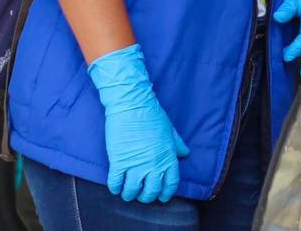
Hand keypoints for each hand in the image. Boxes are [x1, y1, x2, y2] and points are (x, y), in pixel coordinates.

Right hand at [88, 44, 189, 202]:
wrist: (132, 104)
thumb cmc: (152, 115)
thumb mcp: (169, 130)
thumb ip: (178, 144)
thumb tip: (185, 153)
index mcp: (168, 157)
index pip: (170, 184)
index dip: (165, 193)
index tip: (161, 197)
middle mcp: (154, 164)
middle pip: (151, 191)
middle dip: (146, 196)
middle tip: (141, 195)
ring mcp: (136, 164)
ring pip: (133, 191)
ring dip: (130, 195)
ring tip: (127, 193)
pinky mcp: (119, 161)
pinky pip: (116, 182)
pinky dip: (115, 188)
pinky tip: (115, 187)